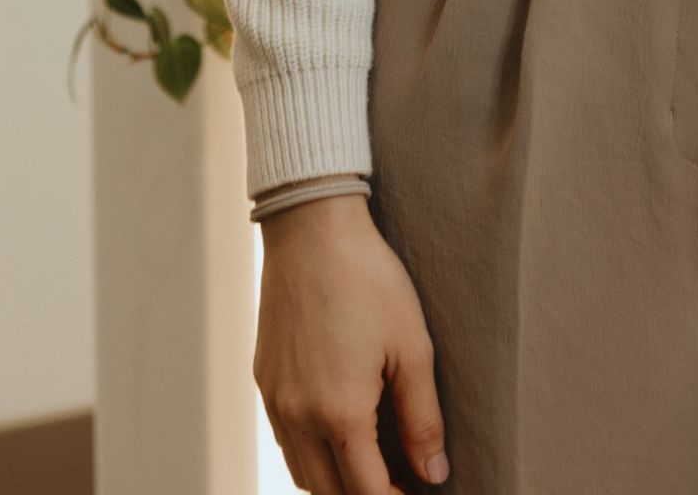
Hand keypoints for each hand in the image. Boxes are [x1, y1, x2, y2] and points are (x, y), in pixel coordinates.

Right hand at [254, 191, 449, 490]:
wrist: (312, 228)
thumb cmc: (369, 279)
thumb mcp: (411, 345)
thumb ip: (423, 418)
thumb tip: (434, 473)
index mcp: (339, 413)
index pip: (365, 493)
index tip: (417, 492)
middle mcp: (299, 417)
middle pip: (328, 494)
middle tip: (400, 481)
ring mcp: (275, 401)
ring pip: (302, 473)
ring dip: (335, 481)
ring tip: (372, 463)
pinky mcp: (264, 381)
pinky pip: (285, 441)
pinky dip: (311, 455)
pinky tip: (337, 433)